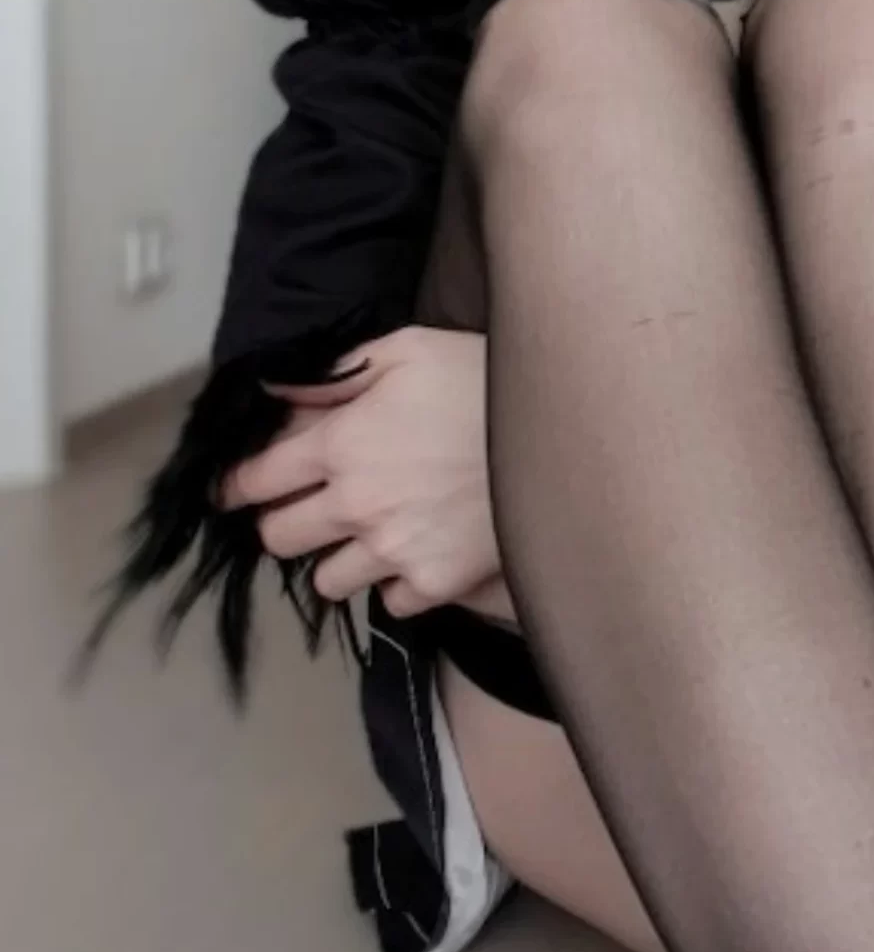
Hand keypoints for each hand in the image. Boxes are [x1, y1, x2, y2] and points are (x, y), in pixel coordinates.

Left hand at [215, 327, 498, 617]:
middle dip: (284, 522)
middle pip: (279, 539)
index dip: (237, 484)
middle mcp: (355, 505)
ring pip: (328, 580)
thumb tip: (274, 389)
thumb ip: (335, 372)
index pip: (257, 479)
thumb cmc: (483, 380)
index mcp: (340, 444)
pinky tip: (413, 555)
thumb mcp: (408, 349)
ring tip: (364, 537)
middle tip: (309, 509)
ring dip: (337, 559)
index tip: (235, 489)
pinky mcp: (436, 581)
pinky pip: (390, 601)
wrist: (560, 435)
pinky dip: (395, 583)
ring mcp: (394, 549)